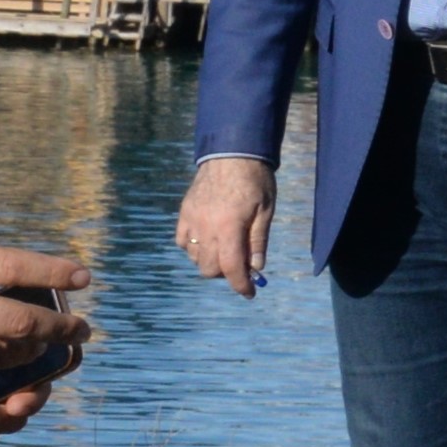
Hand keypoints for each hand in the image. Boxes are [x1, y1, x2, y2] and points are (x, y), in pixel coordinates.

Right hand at [176, 153, 274, 297]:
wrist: (231, 152)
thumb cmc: (255, 181)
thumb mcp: (265, 211)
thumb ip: (258, 241)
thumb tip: (257, 268)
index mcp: (229, 227)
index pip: (231, 268)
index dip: (240, 285)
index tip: (249, 293)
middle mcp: (206, 227)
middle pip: (209, 268)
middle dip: (226, 273)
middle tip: (240, 265)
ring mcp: (191, 220)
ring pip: (193, 258)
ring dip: (209, 261)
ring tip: (225, 250)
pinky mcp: (183, 213)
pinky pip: (181, 242)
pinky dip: (192, 248)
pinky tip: (207, 241)